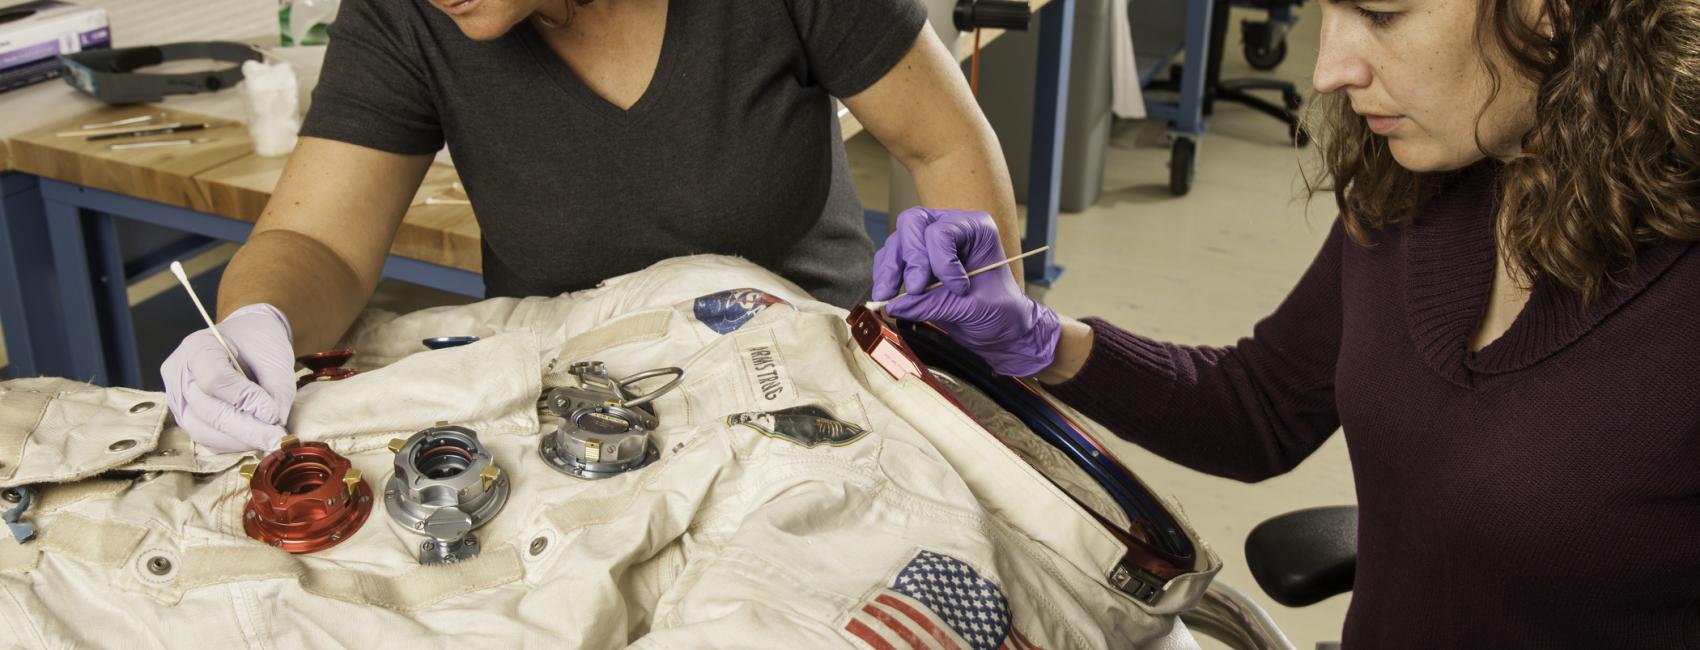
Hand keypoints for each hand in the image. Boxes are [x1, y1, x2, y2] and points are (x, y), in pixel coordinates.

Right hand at [160, 304, 297, 452]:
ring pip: (203, 431)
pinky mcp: (185, 417)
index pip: (216, 380)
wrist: (243, 339)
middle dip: (246, 430)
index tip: (274, 415)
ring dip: (240, 441)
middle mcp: (178, 373)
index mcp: (198, 348)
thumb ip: (276, 389)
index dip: (246, 400)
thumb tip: (275, 424)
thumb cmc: (257, 343)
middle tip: (278, 441)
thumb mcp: (274, 357)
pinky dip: (233, 442)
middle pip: (207, 410)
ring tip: (270, 440)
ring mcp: (177, 398)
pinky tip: (256, 439)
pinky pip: (206, 438)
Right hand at [871, 207, 1059, 375]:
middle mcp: (949, 227)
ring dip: (890, 270)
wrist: (1000, 329)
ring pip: (897, 242)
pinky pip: (889, 260)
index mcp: (975, 228)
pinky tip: (887, 296)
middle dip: (911, 259)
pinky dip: (885, 277)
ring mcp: (929, 243)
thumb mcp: (972, 308)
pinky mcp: (915, 262)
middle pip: (912, 224)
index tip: (956, 289)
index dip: (941, 261)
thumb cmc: (1000, 311)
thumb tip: (897, 304)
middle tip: (915, 289)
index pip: (943, 230)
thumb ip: (934, 304)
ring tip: (888, 296)